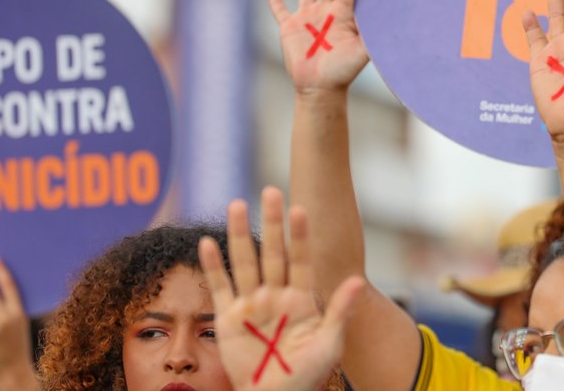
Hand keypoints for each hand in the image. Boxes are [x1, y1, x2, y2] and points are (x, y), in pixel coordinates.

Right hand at [200, 188, 361, 390]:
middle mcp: (276, 294)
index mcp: (302, 298)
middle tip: (270, 191)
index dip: (300, 235)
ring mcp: (251, 304)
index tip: (300, 209)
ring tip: (237, 204)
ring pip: (245, 261)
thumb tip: (356, 280)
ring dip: (239, 234)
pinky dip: (212, 266)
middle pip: (272, 251)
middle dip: (271, 223)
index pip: (301, 259)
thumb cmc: (306, 374)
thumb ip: (339, 310)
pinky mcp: (228, 318)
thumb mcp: (329, 343)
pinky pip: (219, 286)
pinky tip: (207, 242)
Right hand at [268, 0, 368, 92]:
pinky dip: (276, 3)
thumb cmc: (343, 71)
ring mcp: (308, 18)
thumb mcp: (362, 53)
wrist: (320, 88)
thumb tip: (395, 24)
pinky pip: (280, 12)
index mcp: (344, 14)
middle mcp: (326, 12)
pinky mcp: (289, 28)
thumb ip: (375, 37)